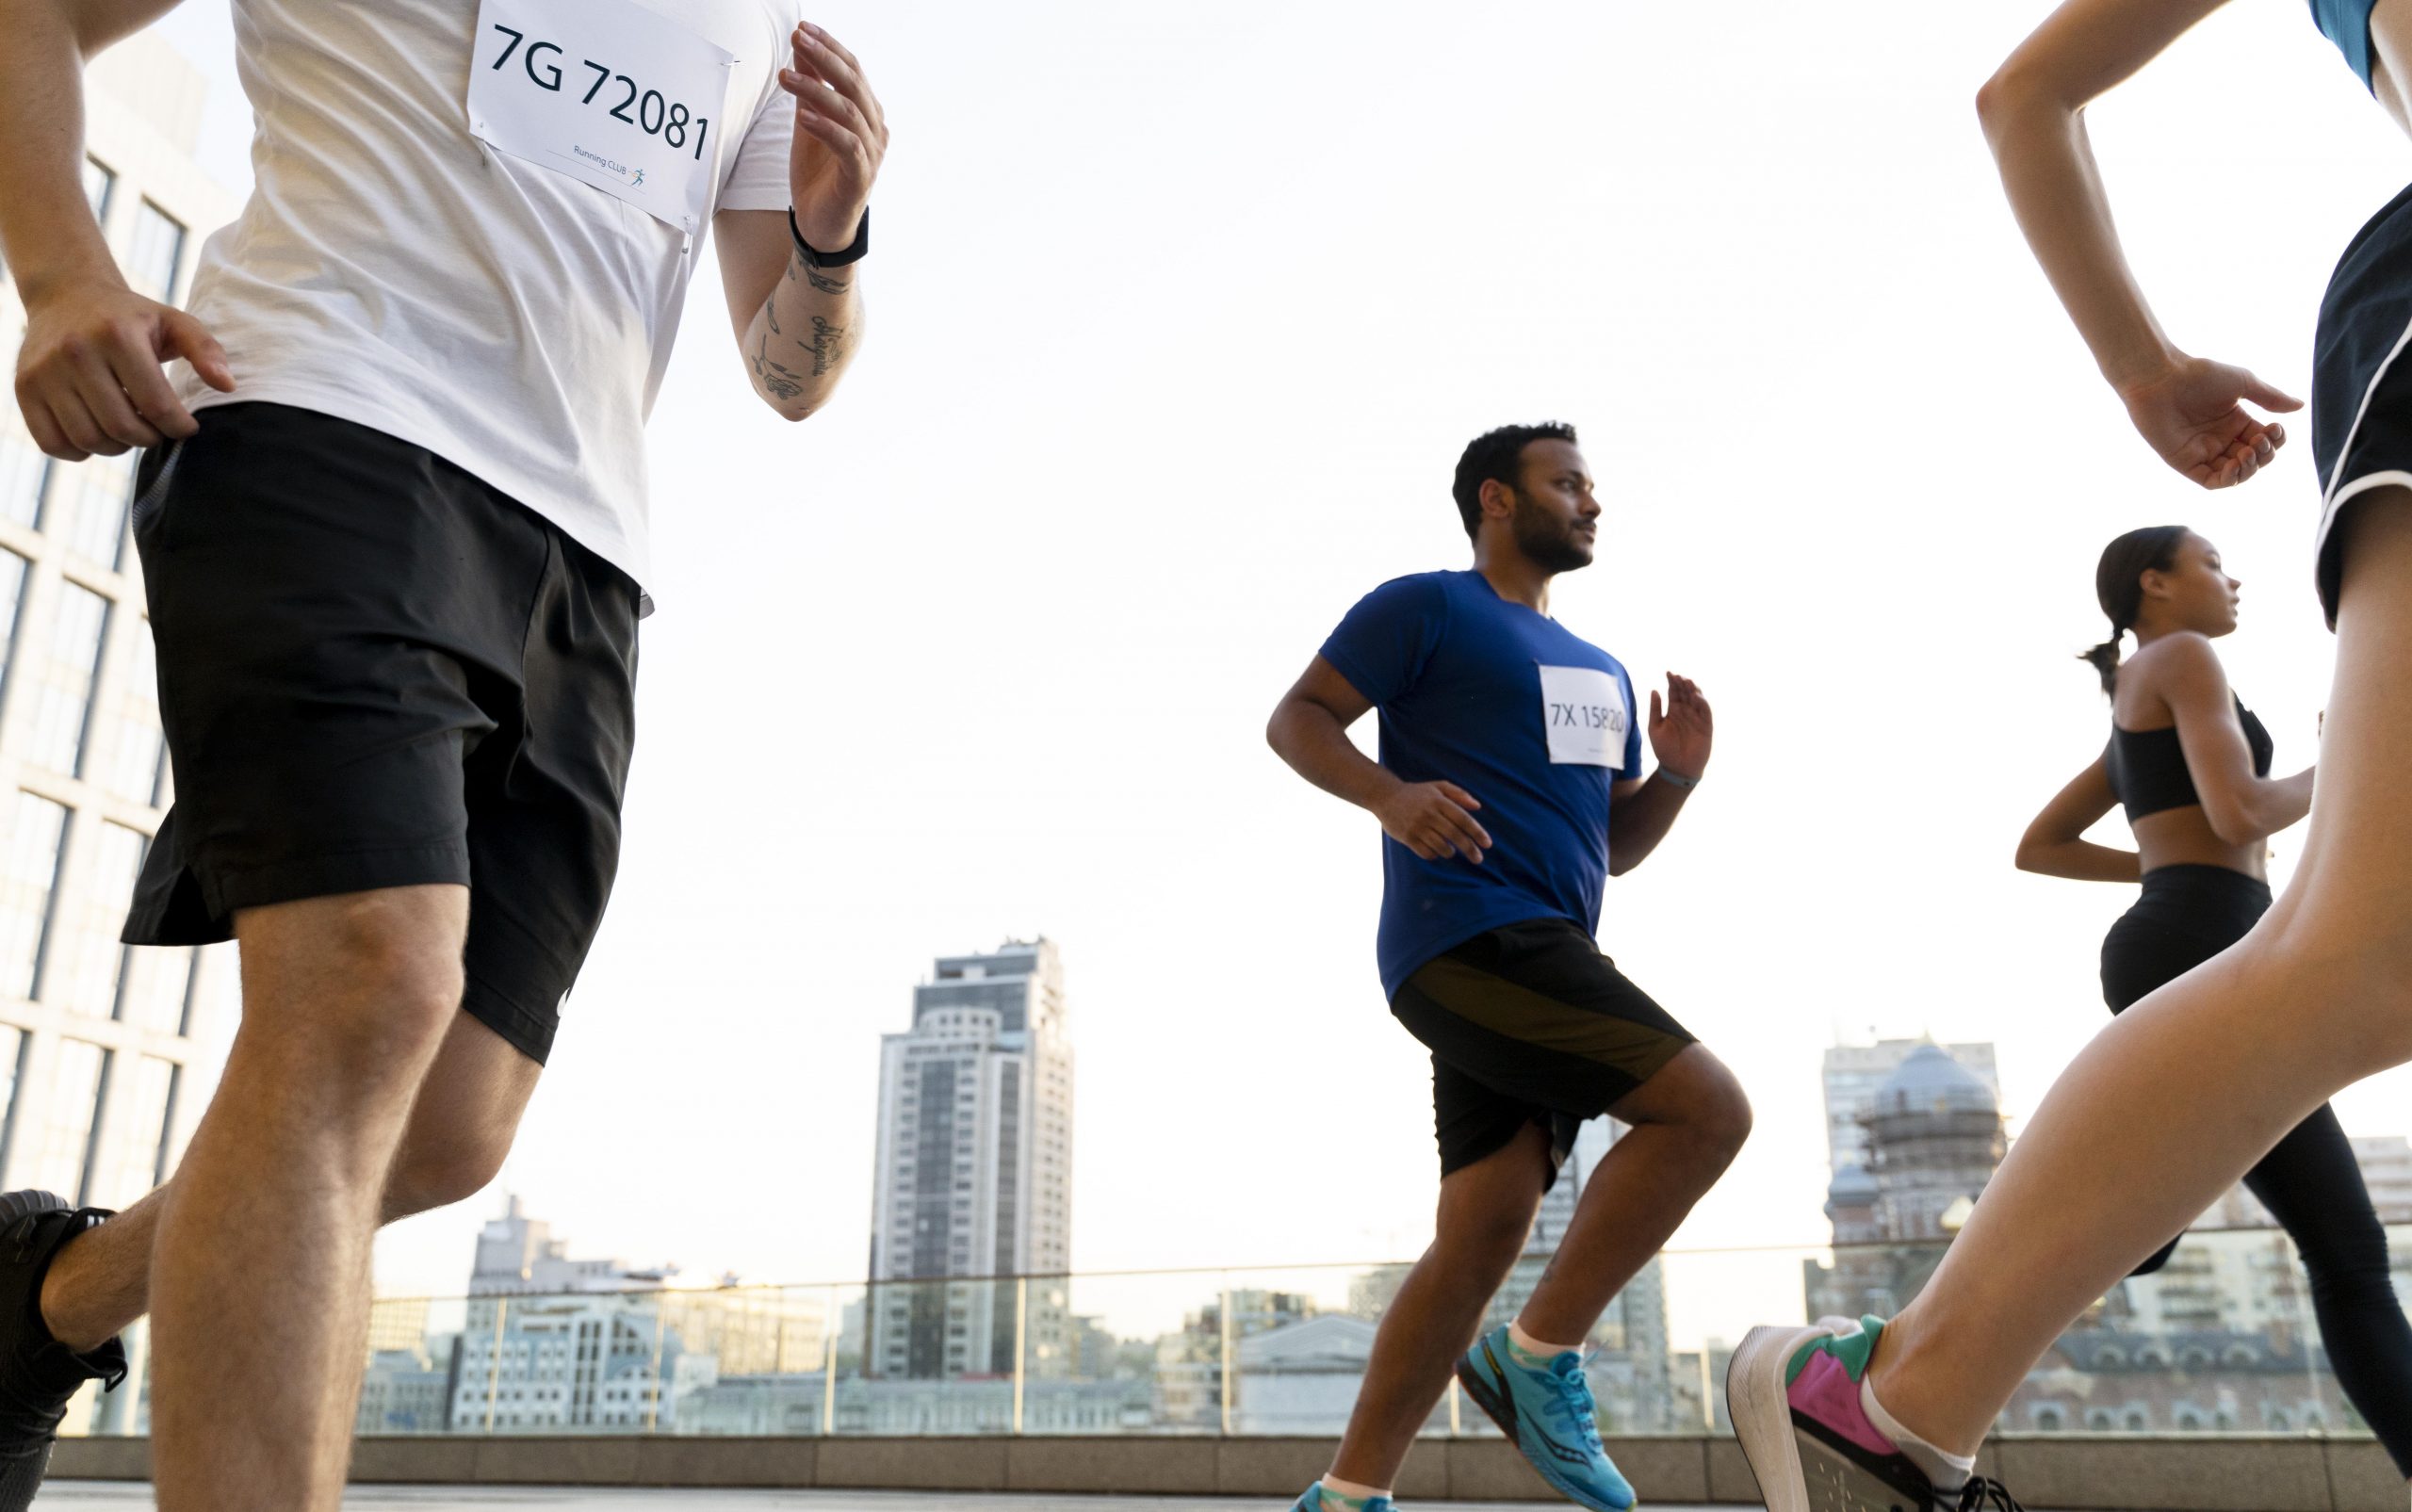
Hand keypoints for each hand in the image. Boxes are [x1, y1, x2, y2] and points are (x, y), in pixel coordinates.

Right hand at [14, 275, 232, 460]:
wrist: (67, 296)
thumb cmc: (130, 317)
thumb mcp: (174, 322)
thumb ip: (206, 350)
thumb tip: (228, 385)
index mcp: (117, 335)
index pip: (156, 404)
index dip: (178, 426)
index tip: (186, 427)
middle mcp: (75, 352)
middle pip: (122, 427)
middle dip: (149, 438)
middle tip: (157, 430)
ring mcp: (44, 372)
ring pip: (89, 439)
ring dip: (118, 447)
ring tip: (130, 429)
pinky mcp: (24, 389)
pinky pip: (53, 443)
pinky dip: (80, 452)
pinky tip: (98, 434)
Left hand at [780, 22, 887, 253]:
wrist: (822, 225)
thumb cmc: (818, 173)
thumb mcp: (808, 122)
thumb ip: (809, 87)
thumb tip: (800, 47)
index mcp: (867, 112)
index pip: (853, 70)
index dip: (830, 48)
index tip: (802, 29)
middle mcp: (876, 130)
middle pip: (853, 85)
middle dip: (825, 59)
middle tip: (798, 39)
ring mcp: (872, 155)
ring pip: (849, 113)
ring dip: (815, 91)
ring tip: (786, 77)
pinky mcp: (861, 178)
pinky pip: (847, 147)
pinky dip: (825, 129)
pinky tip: (802, 116)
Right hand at [1374, 780, 1490, 863]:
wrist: (1385, 796)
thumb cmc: (1416, 793)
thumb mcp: (1438, 787)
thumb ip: (1459, 794)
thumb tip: (1478, 806)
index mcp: (1439, 801)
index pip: (1463, 819)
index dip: (1477, 832)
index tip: (1488, 844)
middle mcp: (1429, 813)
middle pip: (1455, 835)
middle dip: (1470, 849)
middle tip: (1478, 859)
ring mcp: (1417, 826)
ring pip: (1441, 846)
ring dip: (1450, 852)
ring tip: (1451, 850)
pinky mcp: (1407, 837)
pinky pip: (1426, 853)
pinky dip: (1434, 854)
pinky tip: (1436, 850)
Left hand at [1649, 673, 1711, 780]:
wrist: (1676, 768)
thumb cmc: (1664, 749)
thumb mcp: (1654, 727)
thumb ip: (1655, 709)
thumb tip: (1654, 690)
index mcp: (1673, 710)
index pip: (1673, 692)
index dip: (1672, 682)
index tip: (1668, 672)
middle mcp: (1686, 711)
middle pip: (1686, 692)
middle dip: (1683, 683)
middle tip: (1678, 676)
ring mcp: (1697, 718)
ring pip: (1697, 699)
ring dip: (1693, 690)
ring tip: (1688, 682)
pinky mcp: (1706, 726)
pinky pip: (1706, 712)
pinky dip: (1702, 703)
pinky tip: (1696, 696)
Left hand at [2115, 355, 2301, 489]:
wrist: (2161, 379)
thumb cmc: (2199, 375)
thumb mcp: (2243, 383)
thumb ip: (2270, 397)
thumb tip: (2300, 406)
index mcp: (2236, 421)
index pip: (2264, 441)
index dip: (2275, 440)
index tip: (2274, 428)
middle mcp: (2221, 439)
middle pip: (2253, 460)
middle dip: (2264, 455)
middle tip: (2259, 440)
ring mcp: (2204, 452)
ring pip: (2235, 474)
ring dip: (2249, 469)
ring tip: (2248, 452)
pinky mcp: (2185, 463)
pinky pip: (2212, 481)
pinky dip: (2228, 479)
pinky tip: (2235, 465)